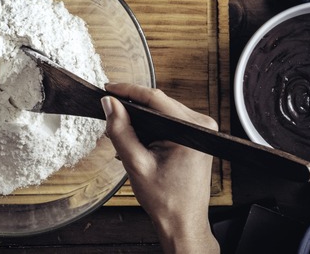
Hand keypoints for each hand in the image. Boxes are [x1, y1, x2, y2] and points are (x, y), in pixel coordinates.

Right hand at [102, 84, 219, 253]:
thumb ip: (121, 131)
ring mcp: (201, 130)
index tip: (108, 88)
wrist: (183, 221)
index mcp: (192, 130)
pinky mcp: (196, 136)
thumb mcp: (136, 164)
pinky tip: (138, 137)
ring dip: (141, 117)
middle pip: (159, 102)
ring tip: (121, 129)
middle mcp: (202, 125)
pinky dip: (151, 125)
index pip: (155, 98)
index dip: (128, 91)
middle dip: (132, 107)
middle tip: (109, 114)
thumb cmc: (166, 199)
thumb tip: (109, 104)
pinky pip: (169, 120)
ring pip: (162, 110)